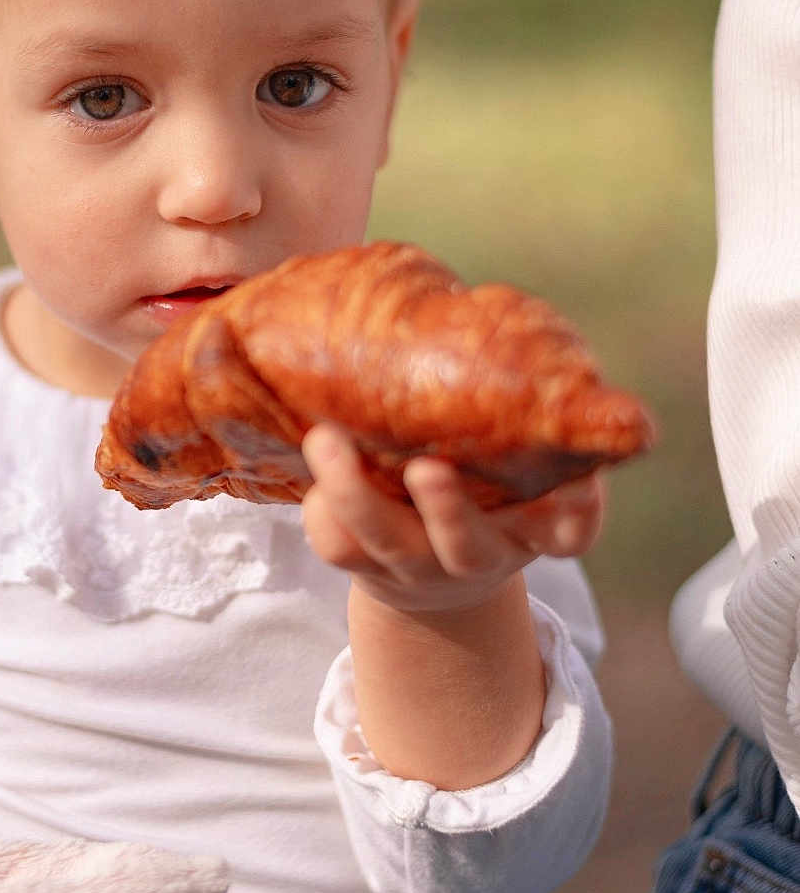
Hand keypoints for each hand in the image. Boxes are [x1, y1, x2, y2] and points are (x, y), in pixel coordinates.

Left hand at [300, 424, 604, 615]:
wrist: (433, 575)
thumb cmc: (481, 485)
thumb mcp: (510, 465)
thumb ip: (510, 419)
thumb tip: (482, 317)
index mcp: (532, 527)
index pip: (572, 530)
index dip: (580, 512)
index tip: (578, 483)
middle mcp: (479, 554)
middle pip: (467, 548)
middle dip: (447, 511)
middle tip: (427, 468)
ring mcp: (420, 567)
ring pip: (387, 544)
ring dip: (356, 496)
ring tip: (325, 441)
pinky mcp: (368, 568)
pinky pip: (340, 548)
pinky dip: (323, 513)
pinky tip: (311, 476)